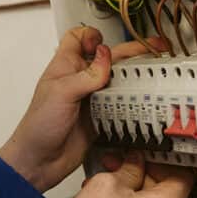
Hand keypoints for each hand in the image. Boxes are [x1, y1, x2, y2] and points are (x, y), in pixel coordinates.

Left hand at [0, 26, 157, 192]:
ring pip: (117, 80)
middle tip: (154, 50)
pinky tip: (147, 98)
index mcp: (65, 66)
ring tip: (158, 72)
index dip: (92, 35)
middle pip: (107, 58)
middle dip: (130, 52)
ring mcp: (91, 99)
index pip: (78, 38)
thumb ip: (86, 74)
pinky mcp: (100, 117)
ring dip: (135, 75)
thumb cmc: (38, 126)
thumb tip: (105, 55)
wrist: (39, 162)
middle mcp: (79, 80)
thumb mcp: (61, 93)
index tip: (105, 43)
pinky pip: (120, 104)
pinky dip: (133, 100)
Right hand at [55, 151, 192, 197]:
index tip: (144, 159)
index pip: (181, 174)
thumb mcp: (106, 184)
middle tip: (118, 170)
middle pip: (165, 192)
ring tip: (108, 191)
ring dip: (134, 196)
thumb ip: (128, 168)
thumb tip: (134, 162)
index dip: (160, 162)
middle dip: (140, 178)